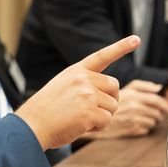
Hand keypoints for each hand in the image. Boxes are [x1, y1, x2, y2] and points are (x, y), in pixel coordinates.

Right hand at [16, 36, 138, 148]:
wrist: (32, 125)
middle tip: (94, 110)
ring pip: (113, 105)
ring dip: (103, 116)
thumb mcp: (62, 86)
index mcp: (76, 71)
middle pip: (114, 87)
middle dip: (110, 100)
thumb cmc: (46, 110)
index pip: (102, 56)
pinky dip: (98, 127)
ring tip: (82, 119)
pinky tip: (82, 127)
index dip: (121, 47)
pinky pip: (107, 120)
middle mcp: (83, 79)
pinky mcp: (90, 112)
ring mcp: (87, 95)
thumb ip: (82, 83)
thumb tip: (109, 91)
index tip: (136, 39)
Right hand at [82, 79, 167, 138]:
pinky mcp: (131, 130)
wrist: (95, 117)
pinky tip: (138, 123)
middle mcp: (134, 107)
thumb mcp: (126, 88)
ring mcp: (132, 120)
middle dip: (163, 112)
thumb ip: (144, 86)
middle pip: (159, 111)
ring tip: (146, 117)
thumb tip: (160, 88)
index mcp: (133, 95)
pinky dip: (146, 127)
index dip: (166, 102)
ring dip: (154, 120)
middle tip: (161, 112)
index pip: (158, 99)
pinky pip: (147, 129)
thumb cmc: (112, 102)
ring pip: (154, 121)